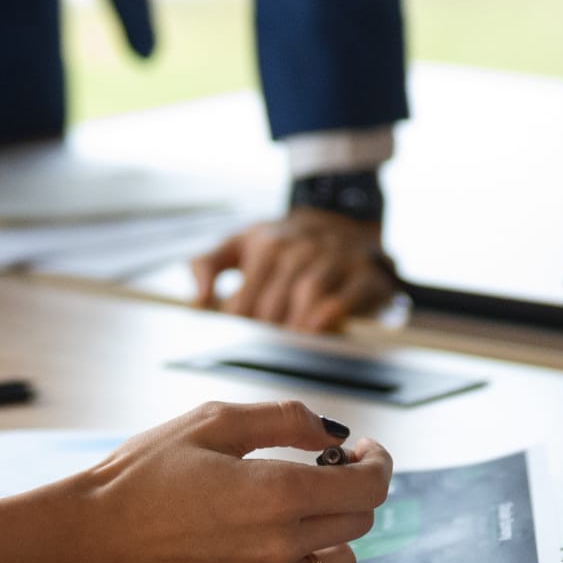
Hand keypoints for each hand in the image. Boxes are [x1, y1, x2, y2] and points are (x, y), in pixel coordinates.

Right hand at [0, 400, 390, 562]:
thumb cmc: (141, 477)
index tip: (362, 453)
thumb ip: (284, 420)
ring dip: (331, 534)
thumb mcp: (211, 423)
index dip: (377, 464)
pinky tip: (255, 539)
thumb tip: (333, 434)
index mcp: (278, 493)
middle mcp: (281, 546)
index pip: (370, 487)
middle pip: (360, 523)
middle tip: (321, 471)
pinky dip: (293, 561)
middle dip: (350, 490)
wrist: (91, 539)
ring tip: (292, 512)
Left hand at [190, 209, 394, 332]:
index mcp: (266, 245)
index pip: (244, 301)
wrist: (341, 218)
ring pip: (307, 295)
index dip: (241, 323)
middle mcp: (300, 249)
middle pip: (274, 304)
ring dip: (295, 325)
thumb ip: (208, 265)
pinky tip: (317, 329)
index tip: (242, 332)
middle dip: (268, 330)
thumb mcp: (241, 243)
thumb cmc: (283, 239)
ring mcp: (334, 259)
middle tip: (267, 344)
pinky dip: (328, 316)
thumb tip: (199, 300)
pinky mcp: (364, 273)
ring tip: (290, 340)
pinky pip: (344, 298)